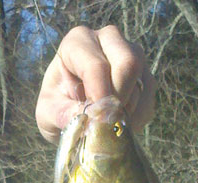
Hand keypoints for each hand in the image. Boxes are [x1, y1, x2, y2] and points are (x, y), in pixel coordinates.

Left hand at [35, 25, 153, 141]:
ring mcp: (130, 53)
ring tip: (108, 128)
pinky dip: (137, 117)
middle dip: (120, 98)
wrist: (70, 110)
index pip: (96, 65)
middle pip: (128, 62)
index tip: (97, 121)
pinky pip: (149, 96)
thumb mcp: (49, 113)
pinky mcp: (144, 73)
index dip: (100, 95)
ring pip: (142, 79)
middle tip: (107, 124)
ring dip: (128, 110)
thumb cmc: (55, 105)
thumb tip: (92, 120)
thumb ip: (65, 115)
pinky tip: (118, 125)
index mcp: (77, 42)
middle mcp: (107, 39)